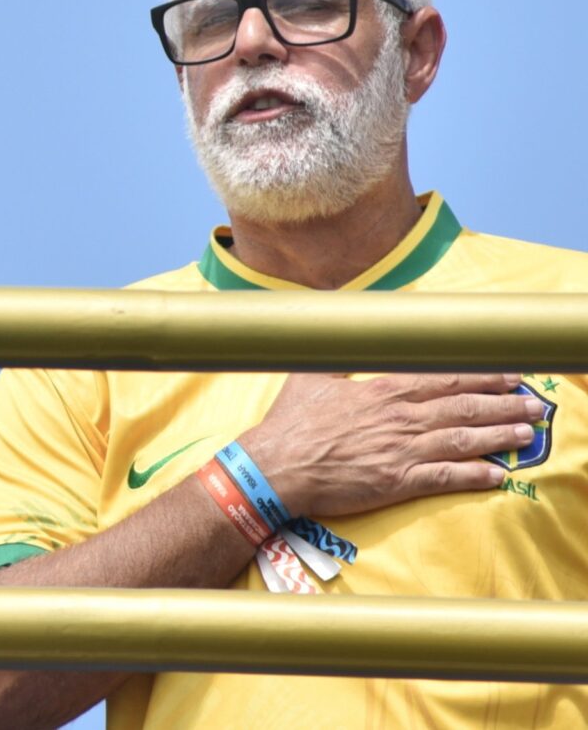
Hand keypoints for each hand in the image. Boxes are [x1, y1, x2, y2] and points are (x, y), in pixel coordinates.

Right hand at [242, 372, 544, 519]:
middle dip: (503, 404)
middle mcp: (400, 418)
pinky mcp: (398, 482)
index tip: (507, 375)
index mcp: (383, 392)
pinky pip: (446, 478)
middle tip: (534, 404)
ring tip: (527, 433)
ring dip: (500, 436)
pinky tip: (498, 474)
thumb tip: (337, 328)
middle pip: (463, 407)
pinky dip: (475, 475)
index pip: (443, 379)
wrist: (276, 466)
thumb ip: (337, 357)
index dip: (480, 377)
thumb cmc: (291, 423)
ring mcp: (402, 451)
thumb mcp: (310, 377)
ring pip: (463, 439)